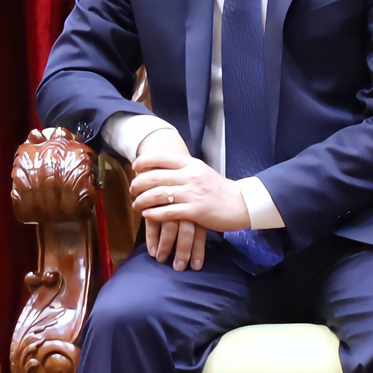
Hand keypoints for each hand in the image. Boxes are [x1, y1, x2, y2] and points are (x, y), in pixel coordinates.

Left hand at [126, 129, 247, 270]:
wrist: (240, 203)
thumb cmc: (218, 188)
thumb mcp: (200, 171)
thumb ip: (182, 168)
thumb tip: (159, 166)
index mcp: (191, 164)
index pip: (161, 157)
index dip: (144, 161)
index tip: (135, 167)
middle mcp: (190, 176)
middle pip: (154, 177)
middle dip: (138, 184)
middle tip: (132, 190)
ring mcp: (192, 194)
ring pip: (158, 195)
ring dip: (142, 201)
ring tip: (136, 205)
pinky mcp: (195, 211)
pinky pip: (167, 212)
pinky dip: (153, 214)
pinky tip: (147, 215)